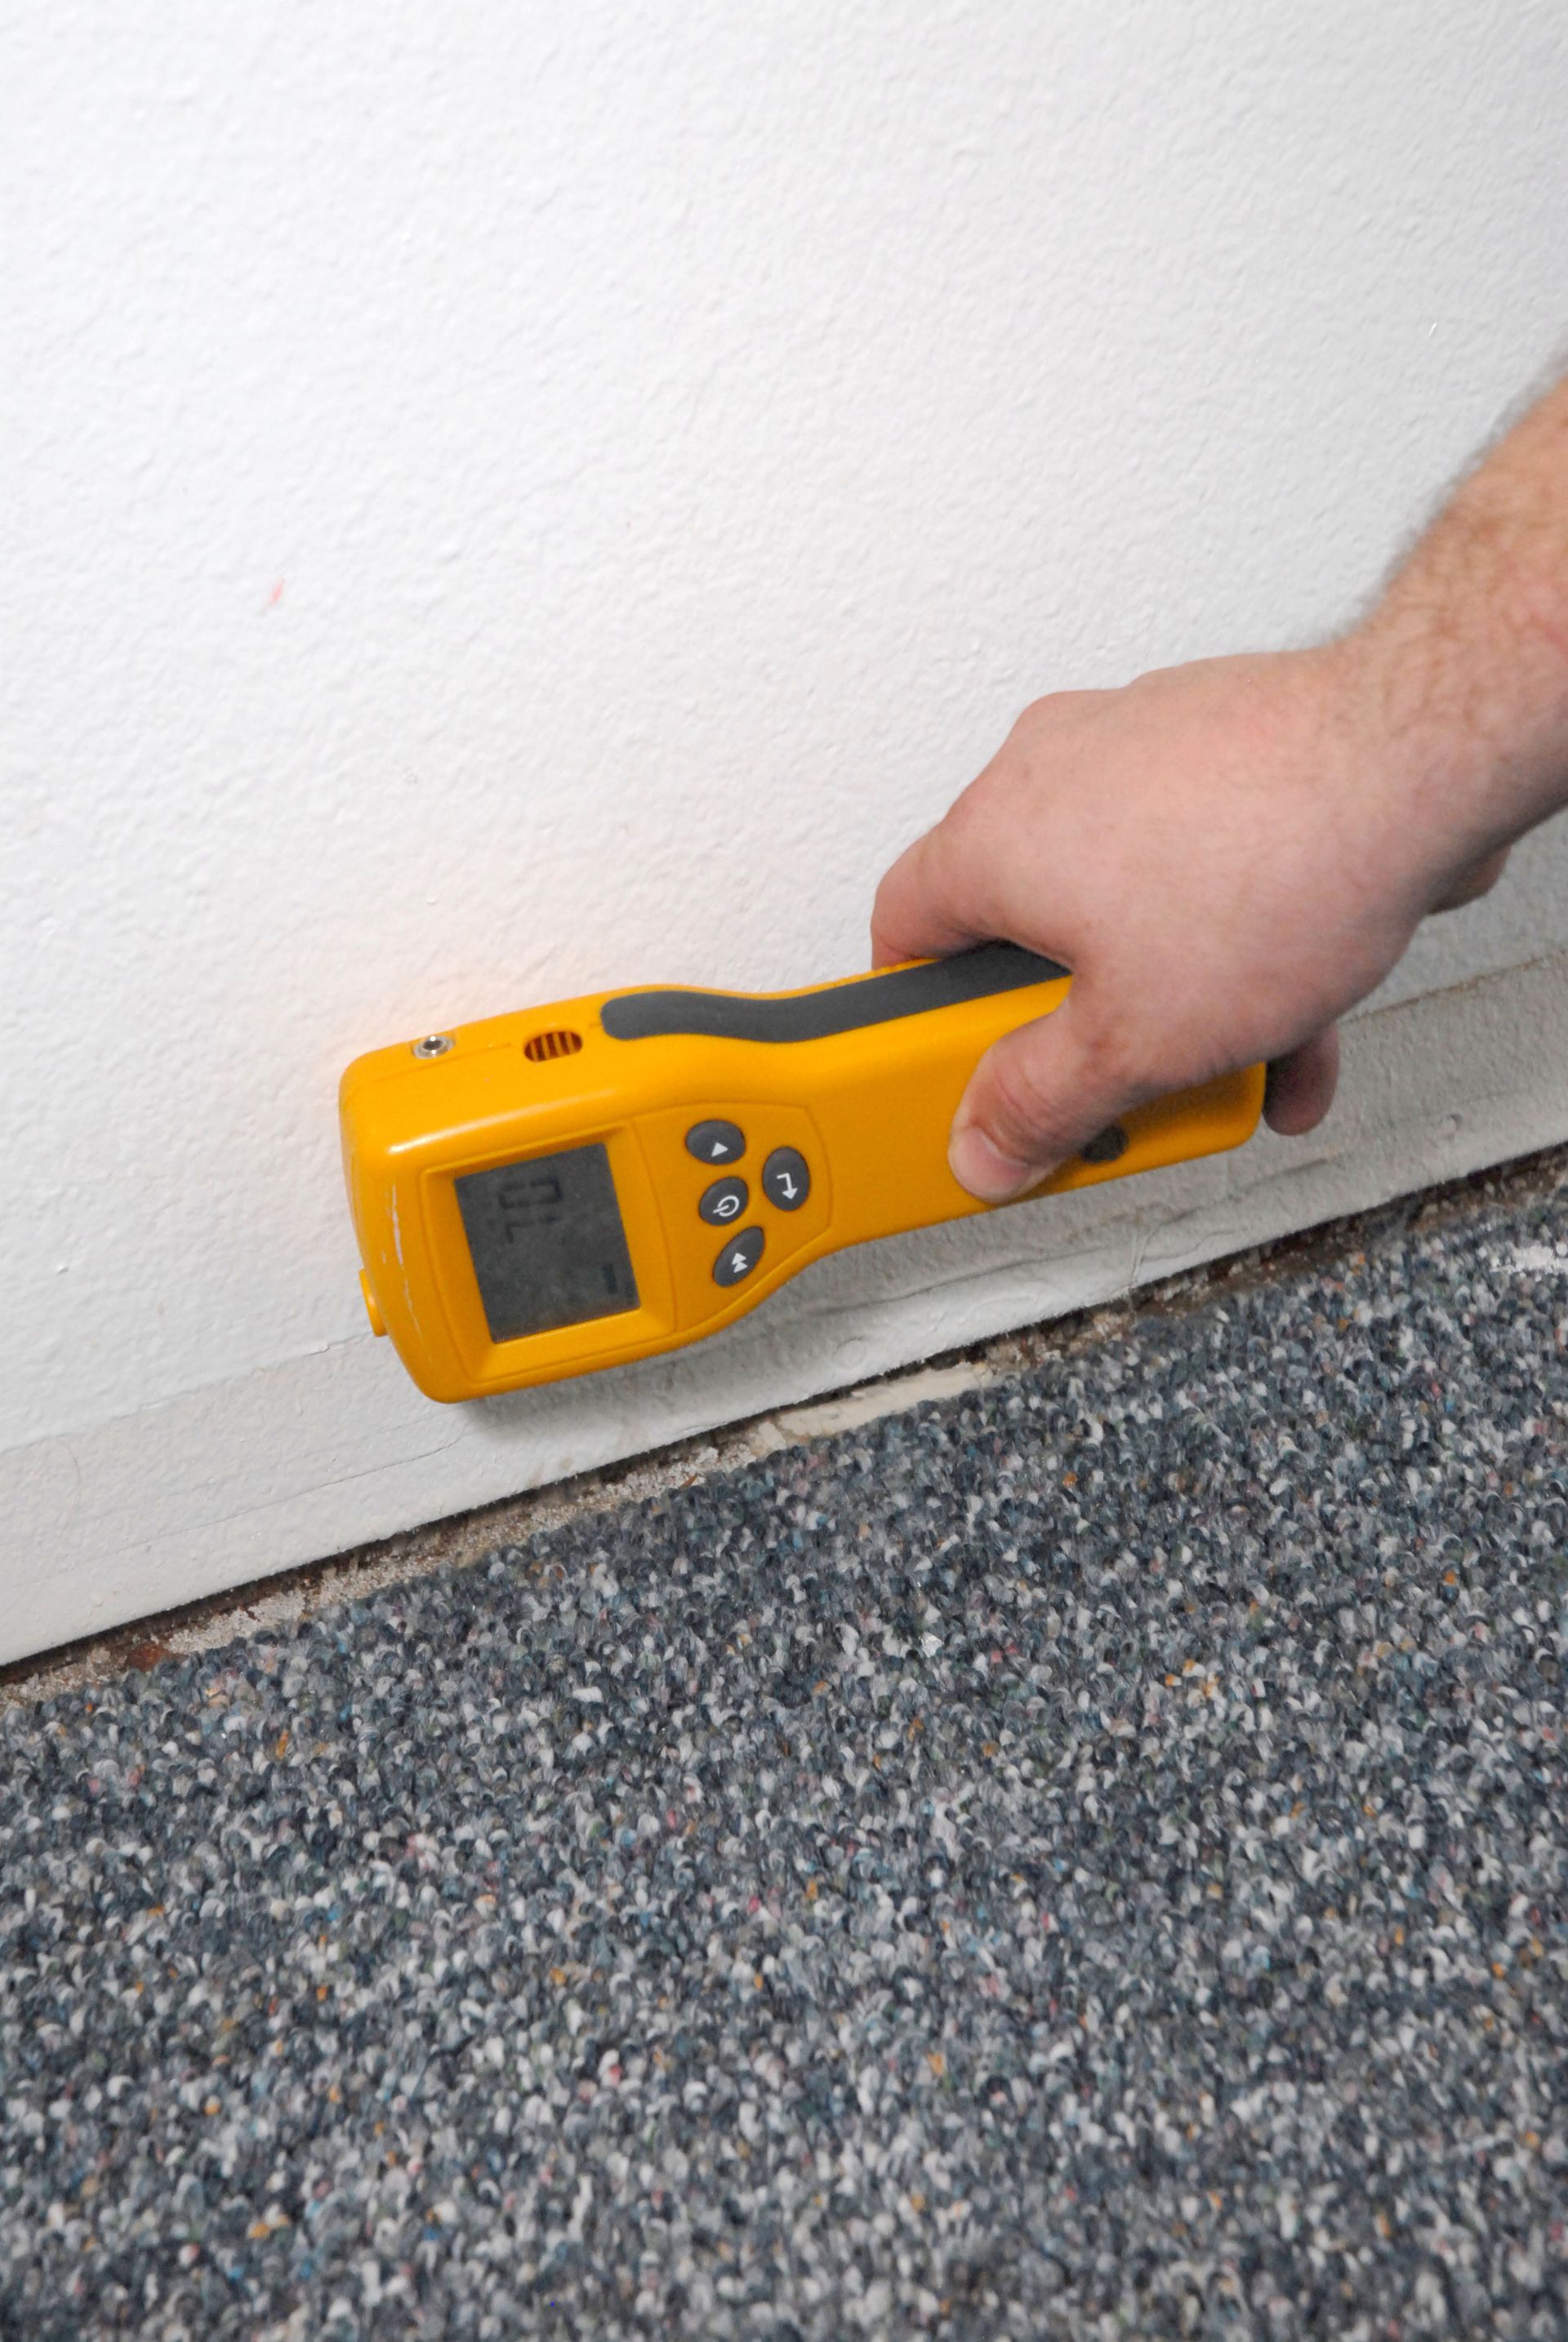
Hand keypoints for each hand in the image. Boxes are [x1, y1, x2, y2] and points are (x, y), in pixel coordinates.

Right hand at [871, 644, 1507, 1201]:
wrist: (1421, 758)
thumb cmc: (1277, 863)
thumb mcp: (1132, 1044)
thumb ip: (1040, 1107)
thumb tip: (987, 1141)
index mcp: (992, 836)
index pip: (901, 935)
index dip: (922, 1023)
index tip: (966, 1077)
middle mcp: (1049, 769)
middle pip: (1026, 931)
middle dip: (1081, 1028)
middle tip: (1112, 1083)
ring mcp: (1137, 742)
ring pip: (1126, 903)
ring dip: (1172, 996)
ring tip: (1234, 1058)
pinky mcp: (1220, 739)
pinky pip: (1198, 862)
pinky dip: (1231, 936)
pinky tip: (1294, 1005)